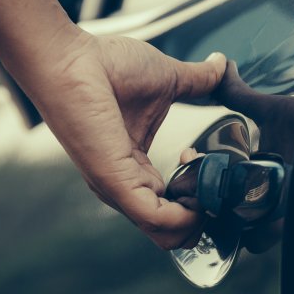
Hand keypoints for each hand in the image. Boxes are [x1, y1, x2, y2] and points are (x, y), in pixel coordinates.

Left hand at [19, 31, 226, 248]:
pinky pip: (158, 221)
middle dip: (202, 217)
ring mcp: (119, 189)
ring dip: (198, 218)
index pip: (169, 207)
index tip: (202, 162)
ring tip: (208, 192)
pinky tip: (199, 199)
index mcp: (134, 168)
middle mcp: (125, 185)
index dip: (197, 196)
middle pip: (170, 230)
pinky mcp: (117, 184)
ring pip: (166, 234)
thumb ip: (200, 81)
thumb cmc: (106, 67)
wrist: (72, 59)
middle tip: (213, 188)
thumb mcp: (169, 80)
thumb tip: (221, 65)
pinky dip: (186, 218)